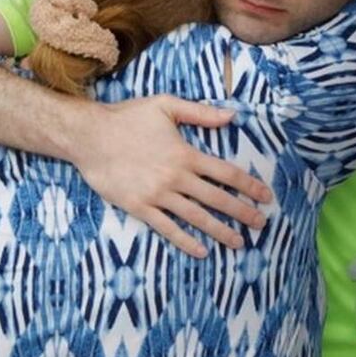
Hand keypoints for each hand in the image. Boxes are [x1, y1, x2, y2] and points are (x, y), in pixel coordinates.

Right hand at [72, 94, 271, 257]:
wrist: (89, 136)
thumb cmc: (127, 117)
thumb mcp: (165, 106)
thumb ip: (200, 113)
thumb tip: (232, 116)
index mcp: (185, 154)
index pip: (226, 173)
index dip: (249, 186)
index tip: (266, 196)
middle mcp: (176, 177)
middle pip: (217, 199)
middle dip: (242, 213)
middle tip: (262, 225)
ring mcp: (158, 195)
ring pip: (196, 217)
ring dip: (220, 231)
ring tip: (239, 243)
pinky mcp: (139, 207)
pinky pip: (167, 228)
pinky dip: (186, 240)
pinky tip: (201, 250)